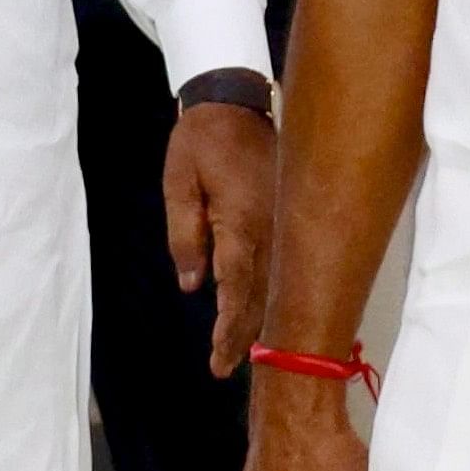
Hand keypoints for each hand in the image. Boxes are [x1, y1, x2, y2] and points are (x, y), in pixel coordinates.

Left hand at [163, 102, 275, 374]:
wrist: (236, 101)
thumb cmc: (200, 143)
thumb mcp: (178, 184)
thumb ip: (185, 236)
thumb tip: (193, 285)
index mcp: (242, 223)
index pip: (237, 288)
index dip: (229, 327)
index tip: (218, 357)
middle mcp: (272, 230)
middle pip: (263, 296)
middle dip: (244, 335)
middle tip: (223, 368)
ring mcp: (285, 224)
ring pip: (278, 285)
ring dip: (262, 321)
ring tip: (242, 354)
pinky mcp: (290, 217)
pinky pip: (286, 266)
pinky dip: (275, 295)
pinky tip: (267, 312)